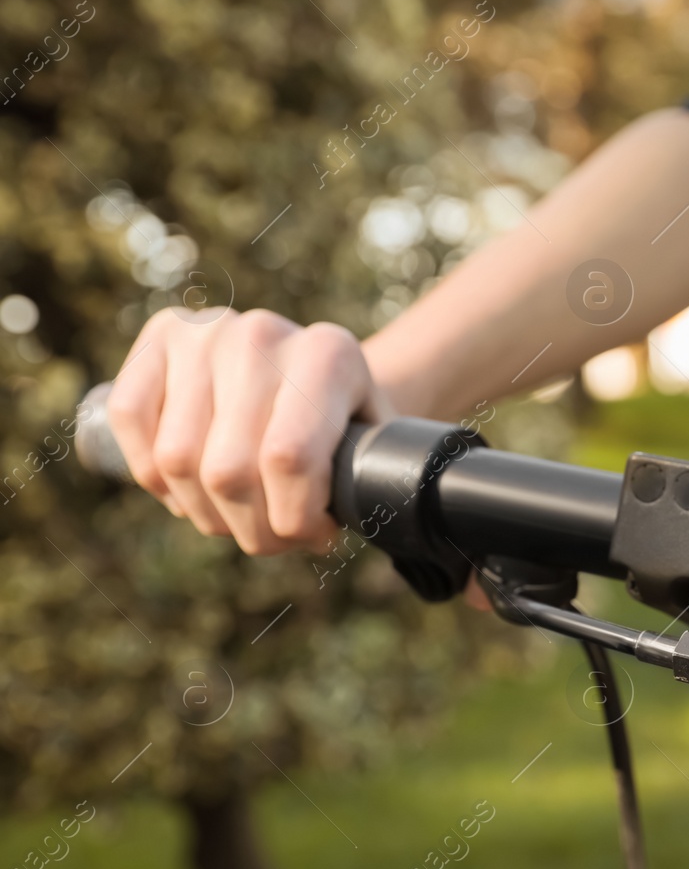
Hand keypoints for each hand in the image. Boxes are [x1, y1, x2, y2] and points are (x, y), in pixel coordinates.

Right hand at [106, 307, 391, 553]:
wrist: (312, 366)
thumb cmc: (347, 422)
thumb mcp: (376, 445)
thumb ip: (371, 482)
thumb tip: (352, 527)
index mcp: (330, 354)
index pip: (290, 459)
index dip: (292, 519)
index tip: (312, 537)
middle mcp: (264, 333)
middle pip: (229, 471)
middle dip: (252, 528)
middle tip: (274, 537)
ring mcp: (206, 331)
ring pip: (176, 459)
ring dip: (204, 512)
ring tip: (235, 518)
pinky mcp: (159, 337)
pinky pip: (132, 422)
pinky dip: (153, 476)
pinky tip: (188, 490)